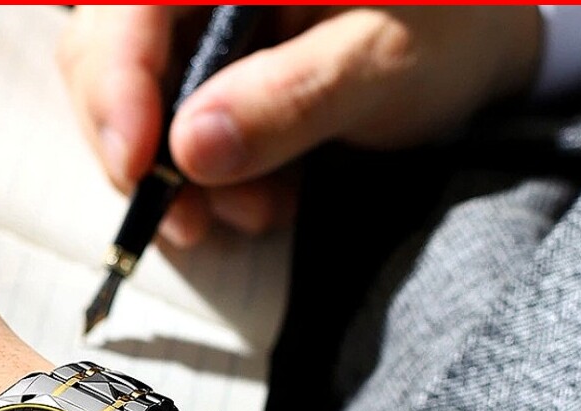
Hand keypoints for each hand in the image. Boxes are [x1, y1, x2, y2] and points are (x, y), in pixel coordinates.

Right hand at [58, 5, 541, 246]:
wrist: (473, 53)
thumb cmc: (448, 35)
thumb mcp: (383, 63)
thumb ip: (292, 98)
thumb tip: (190, 149)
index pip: (133, 5)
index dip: (117, 82)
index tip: (138, 165)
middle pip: (107, 55)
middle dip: (142, 151)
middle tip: (192, 219)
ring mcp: (198, 29)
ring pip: (131, 104)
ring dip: (179, 180)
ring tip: (255, 212)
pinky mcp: (205, 73)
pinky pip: (166, 131)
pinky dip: (202, 182)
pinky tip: (258, 200)